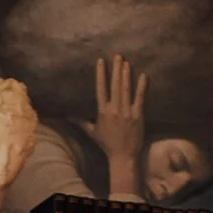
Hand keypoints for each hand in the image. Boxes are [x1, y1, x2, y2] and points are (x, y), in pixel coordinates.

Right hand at [90, 54, 146, 198]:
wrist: (122, 156)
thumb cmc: (107, 145)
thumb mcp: (92, 132)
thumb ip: (82, 122)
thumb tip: (69, 117)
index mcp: (102, 112)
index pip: (100, 88)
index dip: (101, 74)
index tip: (101, 61)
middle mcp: (114, 110)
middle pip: (114, 85)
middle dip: (116, 69)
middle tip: (118, 56)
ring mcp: (126, 112)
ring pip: (126, 89)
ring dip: (126, 74)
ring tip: (126, 62)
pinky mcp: (137, 116)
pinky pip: (140, 98)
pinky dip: (141, 87)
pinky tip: (143, 76)